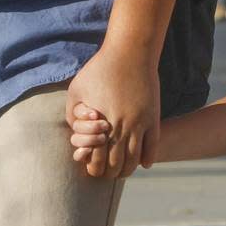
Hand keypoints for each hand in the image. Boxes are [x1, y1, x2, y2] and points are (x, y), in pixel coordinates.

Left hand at [66, 45, 158, 178]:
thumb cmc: (99, 69)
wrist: (129, 52)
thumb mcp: (76, 90)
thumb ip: (72, 115)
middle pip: (117, 166)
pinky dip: (147, 159)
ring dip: (128, 169)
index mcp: (101, 124)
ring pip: (134, 161)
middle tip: (108, 172)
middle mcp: (121, 128)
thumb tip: (75, 136)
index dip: (94, 169)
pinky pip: (152, 148)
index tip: (93, 167)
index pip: (97, 162)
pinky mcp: (153, 118)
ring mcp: (140, 124)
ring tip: (123, 169)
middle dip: (110, 173)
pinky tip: (143, 163)